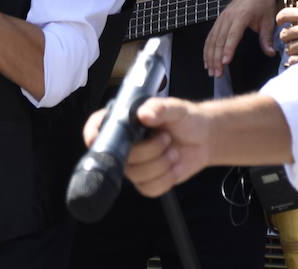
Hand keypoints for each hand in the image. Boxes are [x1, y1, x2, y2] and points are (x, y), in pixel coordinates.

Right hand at [82, 96, 211, 196]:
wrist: (204, 138)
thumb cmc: (186, 119)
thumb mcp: (176, 108)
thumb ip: (160, 108)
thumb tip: (144, 115)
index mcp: (125, 122)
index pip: (97, 129)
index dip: (93, 135)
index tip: (96, 139)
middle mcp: (125, 145)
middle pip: (121, 158)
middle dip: (149, 150)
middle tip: (166, 137)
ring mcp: (135, 165)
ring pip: (137, 175)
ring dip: (161, 164)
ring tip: (173, 150)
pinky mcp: (147, 181)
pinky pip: (150, 188)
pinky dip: (167, 178)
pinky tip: (174, 165)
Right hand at [203, 0, 278, 77]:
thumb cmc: (263, 3)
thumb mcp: (268, 20)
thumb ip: (267, 38)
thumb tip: (271, 53)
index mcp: (241, 16)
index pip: (232, 35)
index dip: (228, 49)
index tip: (225, 62)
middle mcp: (228, 17)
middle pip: (219, 40)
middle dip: (216, 58)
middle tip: (217, 74)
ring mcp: (221, 18)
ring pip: (212, 39)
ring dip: (210, 56)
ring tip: (211, 71)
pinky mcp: (219, 20)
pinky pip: (211, 36)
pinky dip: (207, 49)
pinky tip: (207, 60)